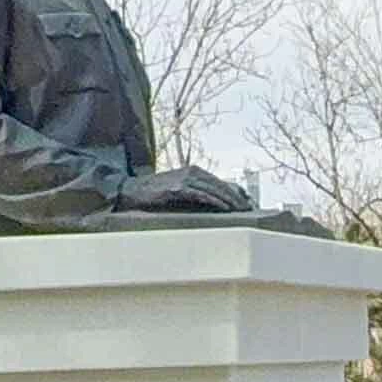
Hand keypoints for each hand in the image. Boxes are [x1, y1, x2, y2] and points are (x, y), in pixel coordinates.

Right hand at [120, 164, 252, 212]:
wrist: (132, 191)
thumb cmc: (156, 193)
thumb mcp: (178, 189)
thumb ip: (195, 192)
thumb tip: (215, 203)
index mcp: (193, 171)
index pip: (220, 182)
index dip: (235, 192)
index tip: (246, 204)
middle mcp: (191, 172)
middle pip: (220, 185)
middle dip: (236, 197)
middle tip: (248, 209)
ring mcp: (184, 179)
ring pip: (214, 189)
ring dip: (230, 200)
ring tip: (241, 210)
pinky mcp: (177, 188)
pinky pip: (201, 195)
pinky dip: (215, 201)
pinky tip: (225, 208)